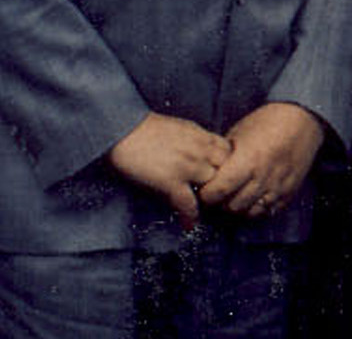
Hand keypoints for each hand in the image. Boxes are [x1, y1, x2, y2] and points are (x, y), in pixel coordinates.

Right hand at [107, 112, 232, 228]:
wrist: (121, 128)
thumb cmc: (147, 128)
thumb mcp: (182, 128)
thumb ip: (198, 141)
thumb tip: (207, 152)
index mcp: (202, 136)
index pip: (230, 154)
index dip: (228, 166)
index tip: (223, 177)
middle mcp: (200, 151)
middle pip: (226, 172)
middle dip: (223, 184)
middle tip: (216, 197)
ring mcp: (187, 167)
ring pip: (212, 188)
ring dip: (208, 200)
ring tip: (203, 211)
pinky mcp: (170, 181)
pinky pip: (187, 203)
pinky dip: (189, 215)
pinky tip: (189, 224)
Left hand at [196, 103, 324, 220]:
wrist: (301, 120)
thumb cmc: (267, 122)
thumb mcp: (238, 133)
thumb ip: (224, 157)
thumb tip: (208, 173)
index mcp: (247, 160)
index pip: (218, 191)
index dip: (207, 194)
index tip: (205, 189)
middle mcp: (263, 177)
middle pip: (232, 206)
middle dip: (221, 202)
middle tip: (219, 194)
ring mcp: (278, 187)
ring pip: (249, 212)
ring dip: (239, 207)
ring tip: (236, 196)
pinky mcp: (289, 192)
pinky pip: (268, 211)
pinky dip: (258, 208)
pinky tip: (253, 197)